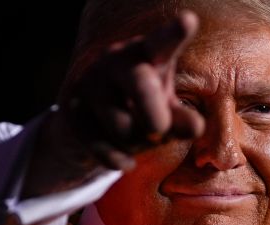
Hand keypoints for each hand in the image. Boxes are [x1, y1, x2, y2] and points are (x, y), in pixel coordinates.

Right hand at [58, 10, 203, 169]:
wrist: (93, 122)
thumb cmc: (143, 108)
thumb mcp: (167, 111)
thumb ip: (182, 119)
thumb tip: (197, 127)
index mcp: (147, 54)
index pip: (162, 43)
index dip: (174, 33)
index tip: (188, 21)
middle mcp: (116, 61)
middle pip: (141, 85)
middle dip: (156, 118)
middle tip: (160, 130)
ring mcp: (90, 82)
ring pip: (123, 127)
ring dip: (138, 144)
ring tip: (137, 137)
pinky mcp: (72, 110)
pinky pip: (103, 148)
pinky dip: (120, 160)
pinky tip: (125, 159)